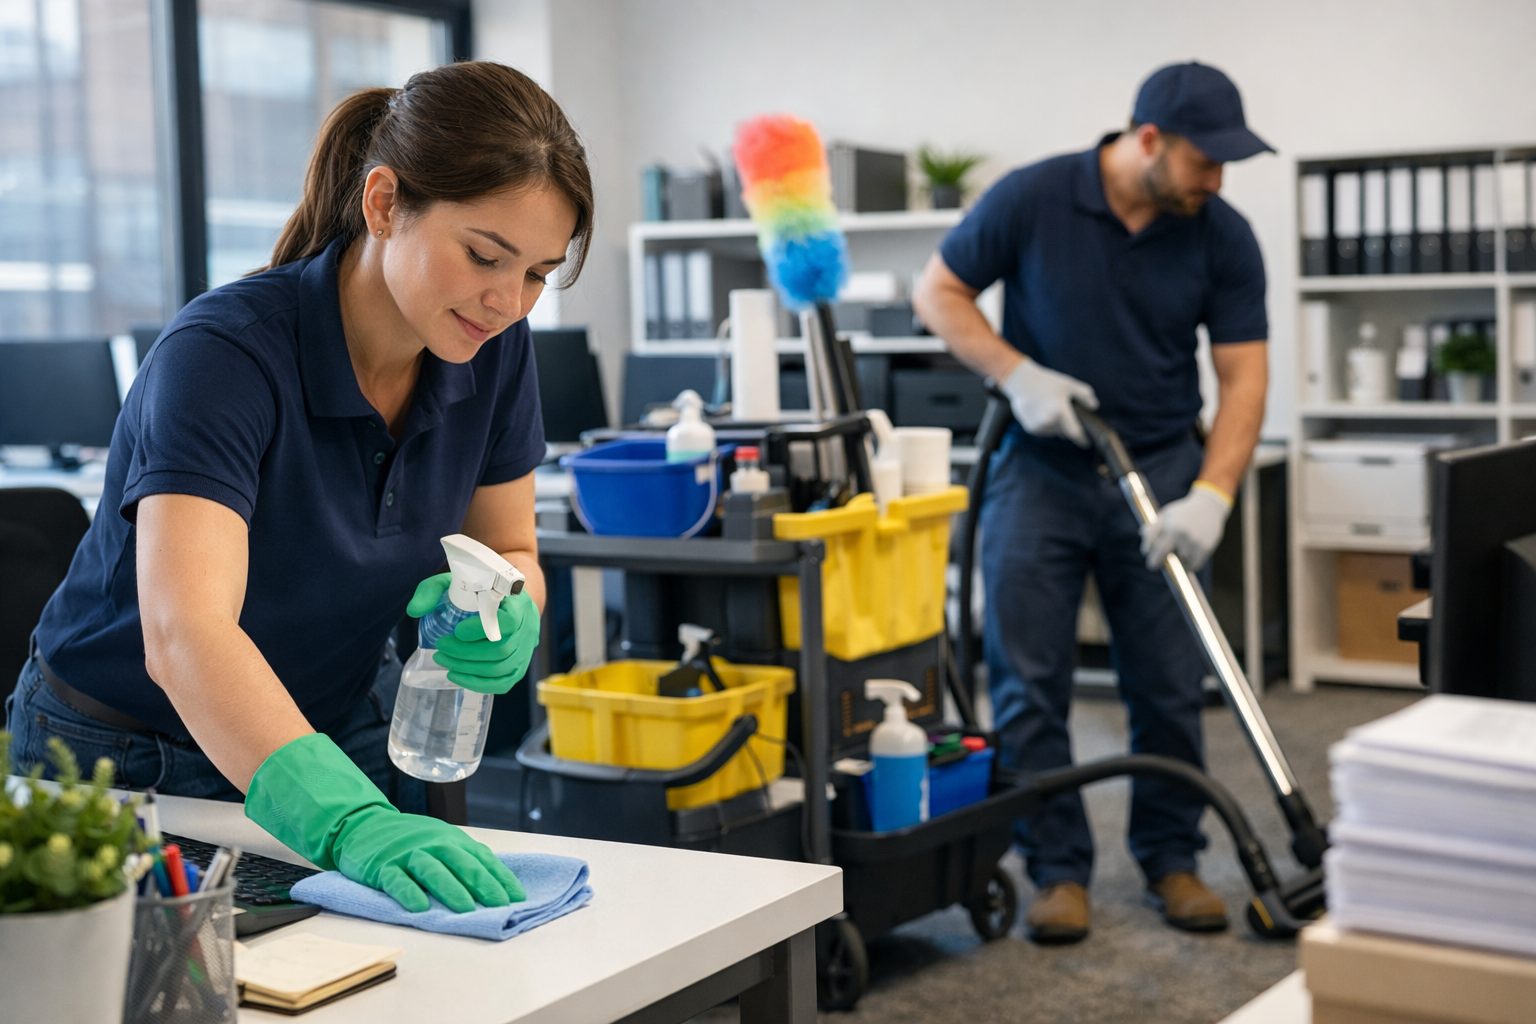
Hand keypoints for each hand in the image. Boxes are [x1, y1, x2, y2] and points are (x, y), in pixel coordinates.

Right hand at [246, 733, 524, 911]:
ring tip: (466, 909)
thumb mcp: (441, 841)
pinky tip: (420, 908)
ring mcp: (407, 854)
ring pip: (433, 870)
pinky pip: (397, 880)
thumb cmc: (409, 840)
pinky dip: (409, 893)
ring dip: (451, 889)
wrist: (362, 825)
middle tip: (499, 905)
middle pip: (462, 863)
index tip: (517, 898)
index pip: (482, 859)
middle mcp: (433, 844)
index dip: (501, 879)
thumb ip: (465, 859)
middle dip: (483, 885)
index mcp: (452, 840)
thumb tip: (499, 884)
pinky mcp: (383, 866)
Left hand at [408, 575, 540, 694]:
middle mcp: (528, 628)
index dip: (482, 630)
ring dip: (468, 668)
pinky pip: (503, 682)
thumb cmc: (481, 589)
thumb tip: (414, 611)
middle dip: (466, 652)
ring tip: (444, 660)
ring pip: (501, 667)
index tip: (457, 630)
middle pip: (501, 649)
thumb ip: (432, 590)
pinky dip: (478, 684)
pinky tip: (456, 676)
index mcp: (518, 603)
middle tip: (441, 647)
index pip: (509, 621)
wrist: (507, 598)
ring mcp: (526, 649)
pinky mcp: (519, 665)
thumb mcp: (456, 580)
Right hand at [1000, 358, 1098, 446]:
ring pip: (1054, 432)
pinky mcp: (1030, 428)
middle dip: (1067, 426)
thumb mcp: (1069, 384)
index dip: (1082, 440)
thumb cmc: (1047, 382)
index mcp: (1060, 412)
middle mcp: (1049, 422)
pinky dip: (1046, 425)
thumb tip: (1094, 407)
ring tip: (1050, 409)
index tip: (1086, 444)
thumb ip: (1085, 395)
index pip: (1074, 433)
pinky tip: (1041, 412)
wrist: (1021, 382)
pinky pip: (1044, 431)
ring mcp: (1039, 426)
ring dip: (1056, 426)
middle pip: (1064, 432)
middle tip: (1062, 411)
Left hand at [1140, 483, 1232, 570]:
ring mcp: (1195, 542)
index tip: (1150, 561)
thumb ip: (1154, 527)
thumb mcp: (1166, 514)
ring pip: (1181, 562)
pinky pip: (1194, 565)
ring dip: (1178, 561)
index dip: (1151, 557)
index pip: (1156, 548)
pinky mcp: (1206, 547)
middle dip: (1158, 562)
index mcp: (1171, 527)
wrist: (1208, 506)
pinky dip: (1190, 565)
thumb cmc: (1183, 512)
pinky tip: (1188, 559)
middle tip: (1154, 565)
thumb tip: (1142, 534)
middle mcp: (1182, 536)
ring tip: (1177, 554)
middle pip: (1166, 557)